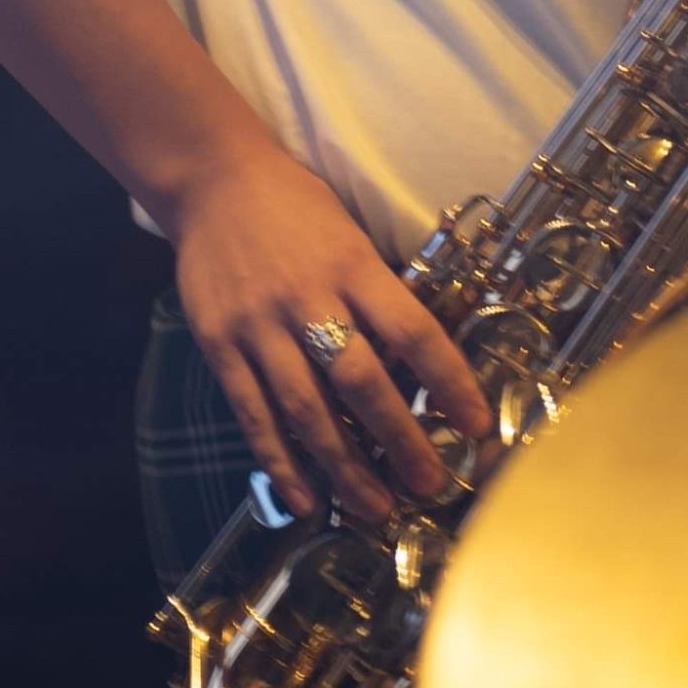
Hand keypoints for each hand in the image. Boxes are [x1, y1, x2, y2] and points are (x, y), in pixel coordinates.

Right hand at [168, 141, 492, 527]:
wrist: (212, 180)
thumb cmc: (295, 207)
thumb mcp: (349, 234)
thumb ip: (376, 293)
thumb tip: (419, 365)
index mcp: (351, 264)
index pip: (412, 330)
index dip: (448, 380)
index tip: (475, 423)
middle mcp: (307, 297)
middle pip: (360, 381)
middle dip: (400, 440)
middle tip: (430, 484)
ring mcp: (259, 324)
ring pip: (307, 410)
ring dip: (345, 467)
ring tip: (376, 507)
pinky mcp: (220, 344)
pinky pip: (253, 413)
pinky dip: (280, 462)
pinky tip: (306, 499)